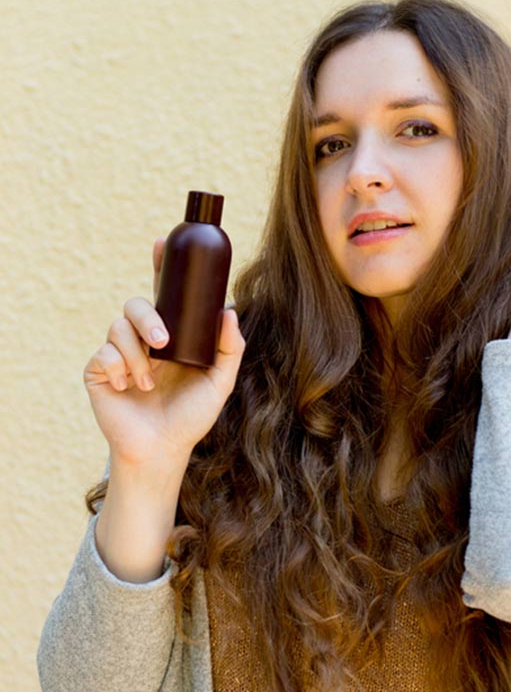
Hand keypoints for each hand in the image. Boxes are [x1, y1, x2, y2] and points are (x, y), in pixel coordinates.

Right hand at [84, 239, 244, 465]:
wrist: (162, 449)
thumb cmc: (190, 417)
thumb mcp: (219, 383)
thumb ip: (229, 350)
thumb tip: (229, 310)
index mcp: (172, 337)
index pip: (163, 295)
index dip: (160, 267)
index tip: (161, 242)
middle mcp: (144, 341)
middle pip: (136, 304)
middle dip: (147, 317)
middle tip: (162, 342)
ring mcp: (119, 354)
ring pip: (117, 326)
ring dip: (136, 354)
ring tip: (147, 382)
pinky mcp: (99, 371)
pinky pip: (103, 354)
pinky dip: (118, 368)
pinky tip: (127, 388)